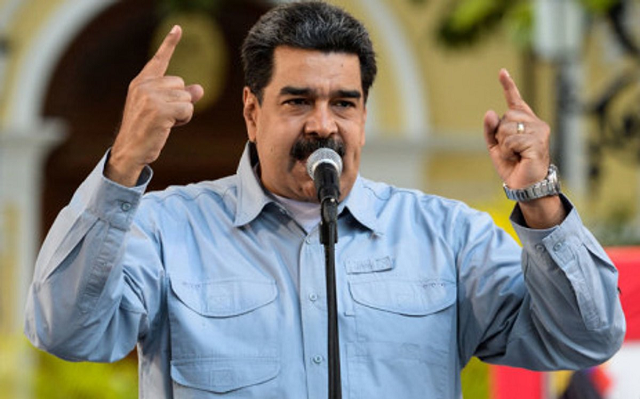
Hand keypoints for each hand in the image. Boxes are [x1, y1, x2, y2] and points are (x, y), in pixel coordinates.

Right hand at [105, 25, 204, 186]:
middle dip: (180, 102)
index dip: (170, 43)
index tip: (178, 28)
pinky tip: (169, 126)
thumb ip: (179, 97)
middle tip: (164, 117)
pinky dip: (184, 119)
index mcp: (141, 82)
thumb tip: (200, 89)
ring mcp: (151, 97)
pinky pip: (188, 109)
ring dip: (183, 113)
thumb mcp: (161, 110)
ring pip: (186, 98)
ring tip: (164, 123)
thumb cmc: (146, 131)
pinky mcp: (159, 110)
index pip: (159, 60)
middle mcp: (144, 86)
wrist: (129, 150)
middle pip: (181, 85)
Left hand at [483, 69, 564, 227]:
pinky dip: (508, 151)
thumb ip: (490, 130)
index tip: (502, 72)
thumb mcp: (495, 146)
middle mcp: (535, 123)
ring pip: (506, 128)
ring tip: (515, 155)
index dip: (508, 86)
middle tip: (511, 150)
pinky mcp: (538, 142)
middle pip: (505, 117)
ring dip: (504, 145)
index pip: (515, 101)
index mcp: (524, 122)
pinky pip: (511, 140)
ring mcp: (539, 131)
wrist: (524, 185)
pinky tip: (518, 158)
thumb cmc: (512, 165)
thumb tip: (490, 112)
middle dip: (500, 135)